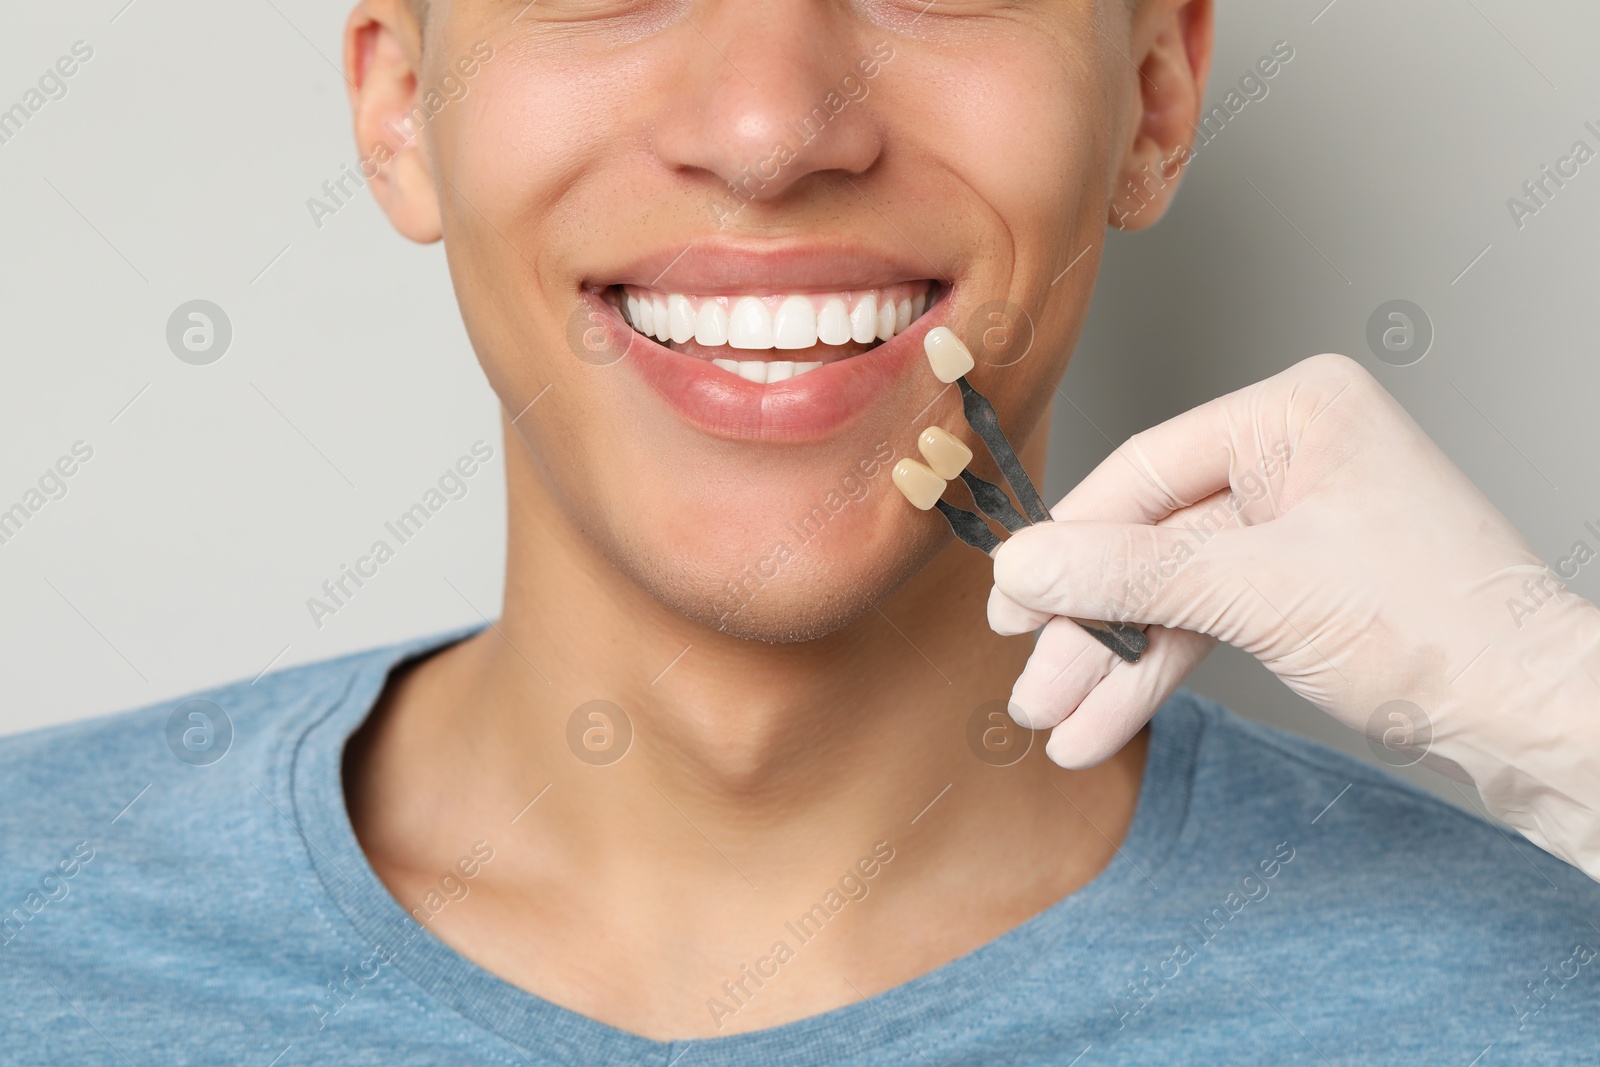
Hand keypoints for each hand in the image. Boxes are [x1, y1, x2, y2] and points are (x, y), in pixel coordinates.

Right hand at [990, 353, 1599, 877]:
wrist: (1536, 720)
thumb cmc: (1439, 629)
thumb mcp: (1258, 593)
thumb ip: (1128, 577)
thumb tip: (1021, 567)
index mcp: (1297, 413)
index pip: (1145, 470)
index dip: (1069, 543)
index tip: (1009, 601)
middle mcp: (1293, 454)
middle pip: (1150, 537)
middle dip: (1089, 624)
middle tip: (1030, 680)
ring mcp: (1296, 520)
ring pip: (1171, 588)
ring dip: (1113, 661)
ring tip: (1058, 721)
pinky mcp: (1299, 581)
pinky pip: (1205, 618)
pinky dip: (1157, 670)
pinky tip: (1106, 720)